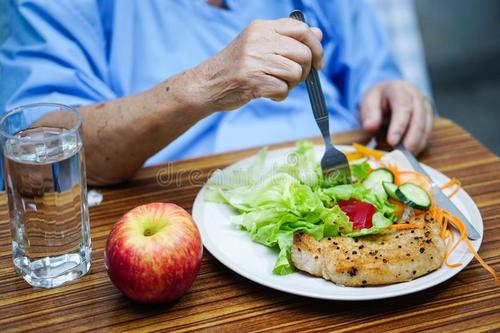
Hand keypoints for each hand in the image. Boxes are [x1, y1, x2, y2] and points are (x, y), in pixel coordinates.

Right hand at [183, 18, 323, 111]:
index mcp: (261, 28)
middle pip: (303, 54)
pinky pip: (283, 90)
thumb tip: (319, 33)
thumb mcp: (259, 45)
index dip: (316, 47)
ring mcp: (254, 60)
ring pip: (295, 73)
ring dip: (291, 85)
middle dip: (304, 71)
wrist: (206, 84)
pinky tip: (267, 93)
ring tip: (275, 85)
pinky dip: (279, 96)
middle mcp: (258, 40)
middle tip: (292, 79)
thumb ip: (287, 39)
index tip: (317, 62)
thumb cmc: (236, 66)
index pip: (301, 29)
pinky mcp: (252, 81)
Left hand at [359, 80, 433, 154]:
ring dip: (417, 143)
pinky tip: (412, 151)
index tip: (392, 142)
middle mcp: (416, 96)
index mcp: (399, 90)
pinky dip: (421, 143)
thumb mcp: (368, 102)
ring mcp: (425, 105)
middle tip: (401, 154)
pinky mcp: (429, 115)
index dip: (399, 126)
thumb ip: (369, 114)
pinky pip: (428, 131)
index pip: (403, 108)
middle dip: (411, 138)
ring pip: (426, 126)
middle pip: (418, 119)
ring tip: (405, 156)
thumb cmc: (378, 99)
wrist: (389, 92)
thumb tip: (370, 127)